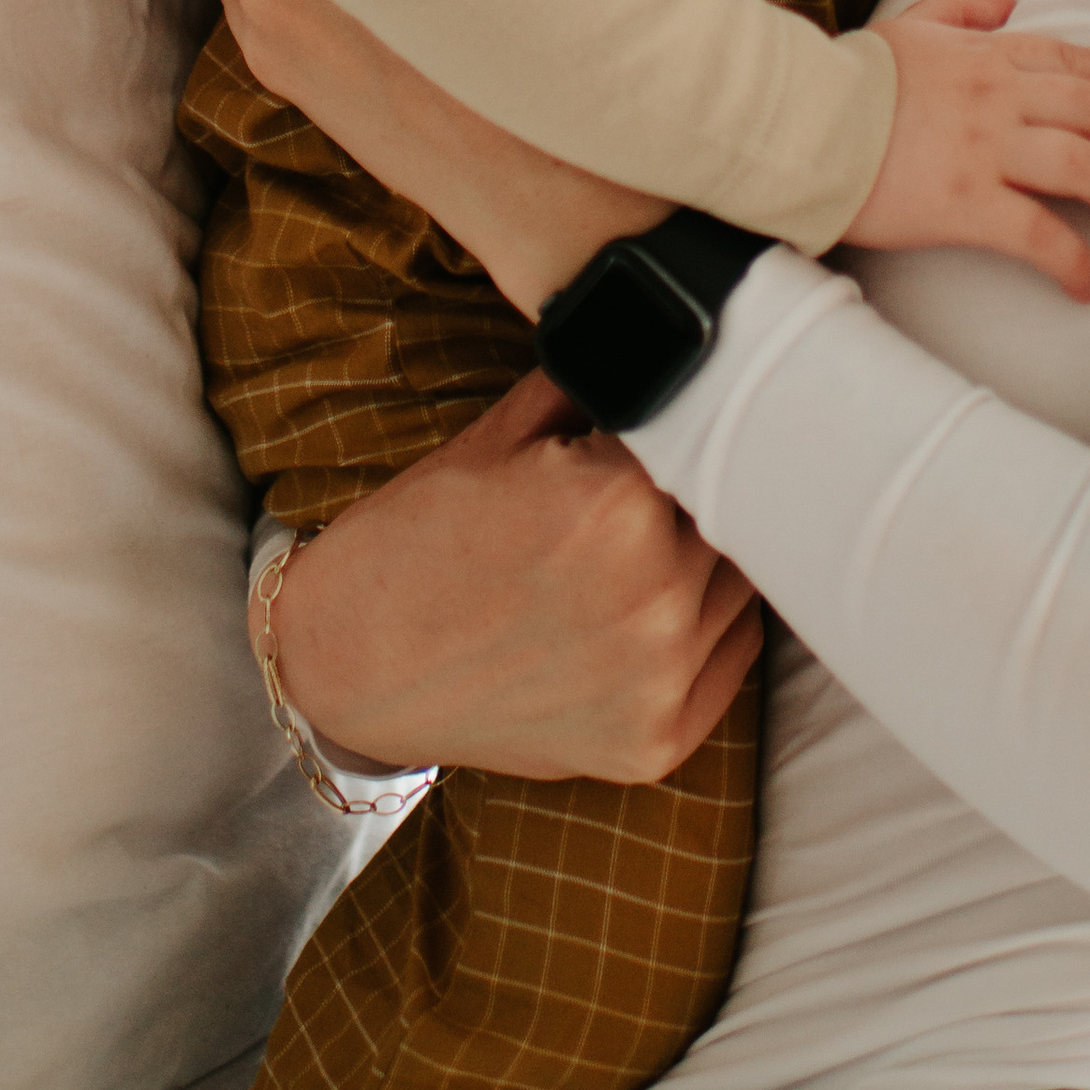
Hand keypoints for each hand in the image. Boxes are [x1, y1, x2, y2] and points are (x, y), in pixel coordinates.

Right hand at [275, 369, 759, 781]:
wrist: (346, 662)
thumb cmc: (417, 537)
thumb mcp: (502, 435)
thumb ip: (601, 384)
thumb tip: (674, 347)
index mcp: (618, 503)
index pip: (708, 434)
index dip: (688, 422)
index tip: (670, 422)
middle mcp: (654, 596)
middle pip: (736, 508)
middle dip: (696, 487)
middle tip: (645, 485)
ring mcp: (661, 680)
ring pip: (744, 581)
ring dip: (709, 554)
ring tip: (637, 545)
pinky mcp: (659, 742)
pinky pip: (731, 655)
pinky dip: (706, 623)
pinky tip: (647, 603)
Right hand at [845, 0, 1089, 299]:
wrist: (793, 120)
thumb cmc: (850, 78)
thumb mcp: (909, 26)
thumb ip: (963, 10)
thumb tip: (1010, 4)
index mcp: (992, 56)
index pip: (1087, 62)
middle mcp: (1000, 97)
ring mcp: (985, 150)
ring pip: (1086, 166)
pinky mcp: (964, 204)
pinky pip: (1038, 236)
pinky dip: (1072, 262)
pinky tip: (1085, 285)